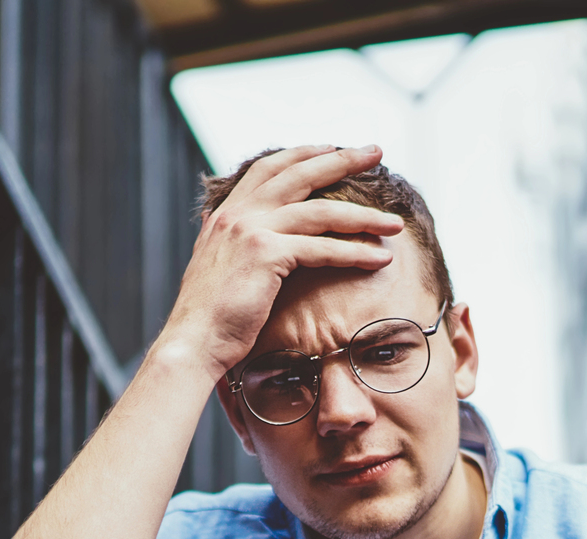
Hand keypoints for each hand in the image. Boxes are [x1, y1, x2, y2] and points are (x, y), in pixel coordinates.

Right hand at [155, 145, 404, 381]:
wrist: (191, 342)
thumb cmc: (207, 317)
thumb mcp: (210, 264)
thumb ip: (219, 237)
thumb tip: (214, 217)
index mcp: (226, 213)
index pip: (270, 168)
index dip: (303, 155)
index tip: (332, 148)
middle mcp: (238, 213)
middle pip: (300, 174)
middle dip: (343, 159)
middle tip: (375, 152)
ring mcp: (251, 230)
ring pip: (320, 211)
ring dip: (364, 216)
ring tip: (394, 223)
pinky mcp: (266, 255)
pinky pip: (322, 248)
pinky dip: (355, 252)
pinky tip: (379, 259)